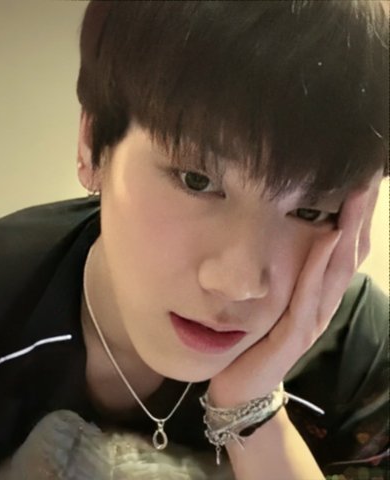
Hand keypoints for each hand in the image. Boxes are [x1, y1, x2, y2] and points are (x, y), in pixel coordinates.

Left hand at [207, 174, 380, 406]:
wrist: (242, 386)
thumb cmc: (255, 340)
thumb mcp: (271, 302)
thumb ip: (281, 276)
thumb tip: (281, 239)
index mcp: (317, 294)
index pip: (344, 249)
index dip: (356, 216)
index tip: (361, 180)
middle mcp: (322, 304)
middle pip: (350, 253)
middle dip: (361, 215)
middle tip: (368, 176)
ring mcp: (313, 320)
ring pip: (338, 270)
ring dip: (349, 230)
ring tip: (356, 195)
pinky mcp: (296, 335)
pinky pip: (310, 294)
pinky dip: (320, 264)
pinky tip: (327, 237)